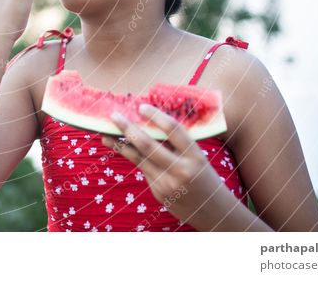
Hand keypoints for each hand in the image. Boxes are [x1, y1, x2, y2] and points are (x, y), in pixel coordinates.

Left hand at [102, 104, 240, 230]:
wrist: (213, 211)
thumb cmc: (205, 176)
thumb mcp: (198, 157)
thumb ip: (178, 144)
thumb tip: (150, 122)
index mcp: (195, 156)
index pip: (173, 130)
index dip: (156, 116)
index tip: (141, 106)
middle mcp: (180, 170)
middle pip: (149, 145)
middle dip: (128, 129)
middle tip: (114, 116)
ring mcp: (167, 183)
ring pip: (139, 158)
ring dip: (120, 145)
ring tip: (105, 135)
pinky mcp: (157, 192)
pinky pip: (144, 170)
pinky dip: (135, 157)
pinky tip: (125, 149)